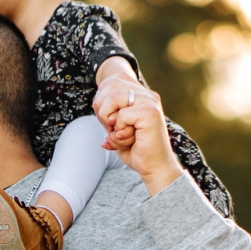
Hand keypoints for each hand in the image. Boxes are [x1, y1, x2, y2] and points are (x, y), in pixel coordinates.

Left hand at [91, 78, 181, 195]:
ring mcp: (150, 102)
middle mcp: (147, 94)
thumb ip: (108, 114)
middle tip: (110, 129)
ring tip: (118, 134)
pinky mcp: (150, 113)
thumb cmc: (137, 151)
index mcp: (141, 95)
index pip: (112, 80)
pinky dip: (119, 130)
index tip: (107, 121)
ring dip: (108, 118)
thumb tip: (95, 103)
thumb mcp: (116, 129)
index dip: (101, 100)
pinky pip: (122, 114)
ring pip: (114, 95)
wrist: (155, 168)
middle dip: (101, 108)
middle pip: (110, 84)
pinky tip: (129, 139)